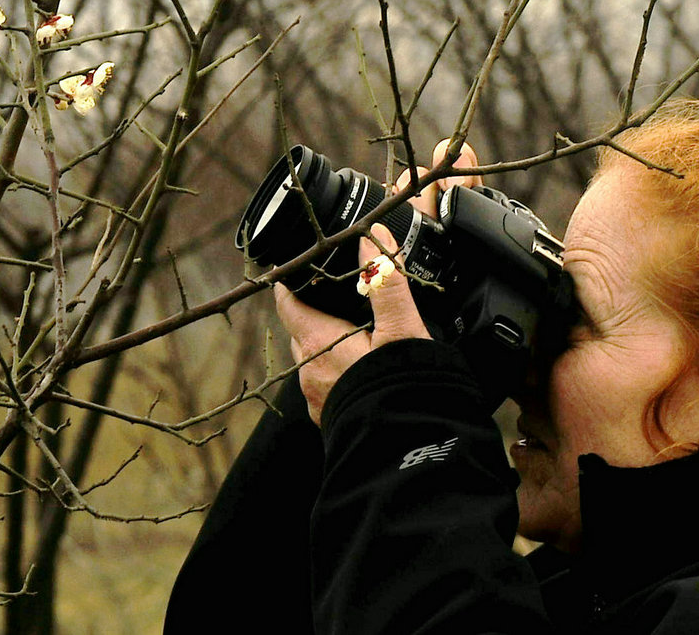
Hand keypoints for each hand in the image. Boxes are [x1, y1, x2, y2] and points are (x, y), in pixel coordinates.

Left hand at [274, 139, 482, 424]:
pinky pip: (331, 386)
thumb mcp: (401, 329)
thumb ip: (386, 282)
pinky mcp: (335, 420)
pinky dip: (342, 371)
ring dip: (331, 344)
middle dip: (315, 310)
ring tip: (358, 330)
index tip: (296, 266)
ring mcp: (320, 400)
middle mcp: (308, 373)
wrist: (410, 460)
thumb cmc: (402, 393)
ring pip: (316, 360)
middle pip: (302, 329)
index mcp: (317, 343)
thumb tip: (373, 239)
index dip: (291, 280)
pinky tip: (367, 371)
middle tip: (337, 292)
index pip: (288, 301)